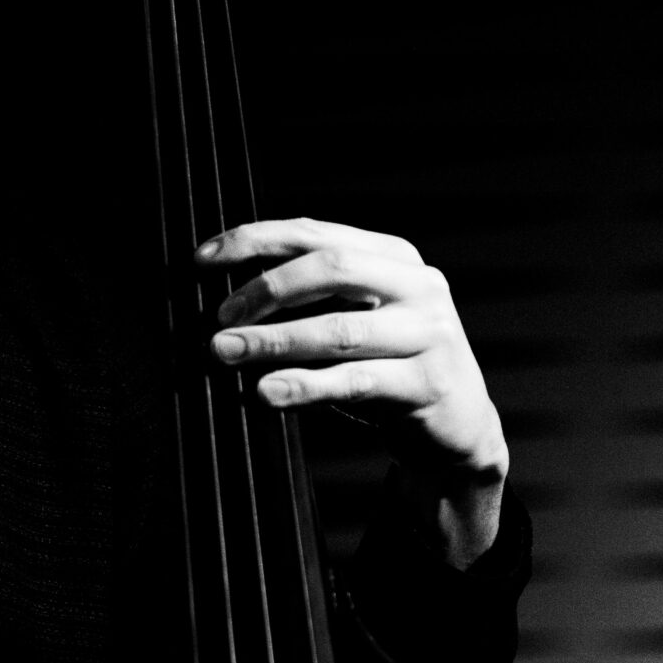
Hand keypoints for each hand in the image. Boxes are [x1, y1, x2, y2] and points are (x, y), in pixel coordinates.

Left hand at [197, 217, 507, 566]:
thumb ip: (311, 300)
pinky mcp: (427, 383)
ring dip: (274, 340)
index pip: (317, 234)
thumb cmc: (391, 369)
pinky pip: (355, 380)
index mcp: (396, 257)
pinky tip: (266, 391)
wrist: (458, 428)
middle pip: (333, 268)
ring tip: (225, 351)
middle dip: (266, 289)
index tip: (204, 260)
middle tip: (219, 317)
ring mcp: (429, 333)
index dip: (256, 240)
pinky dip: (304, 385)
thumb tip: (227, 298)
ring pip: (340, 328)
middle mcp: (419, 285)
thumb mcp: (358, 321)